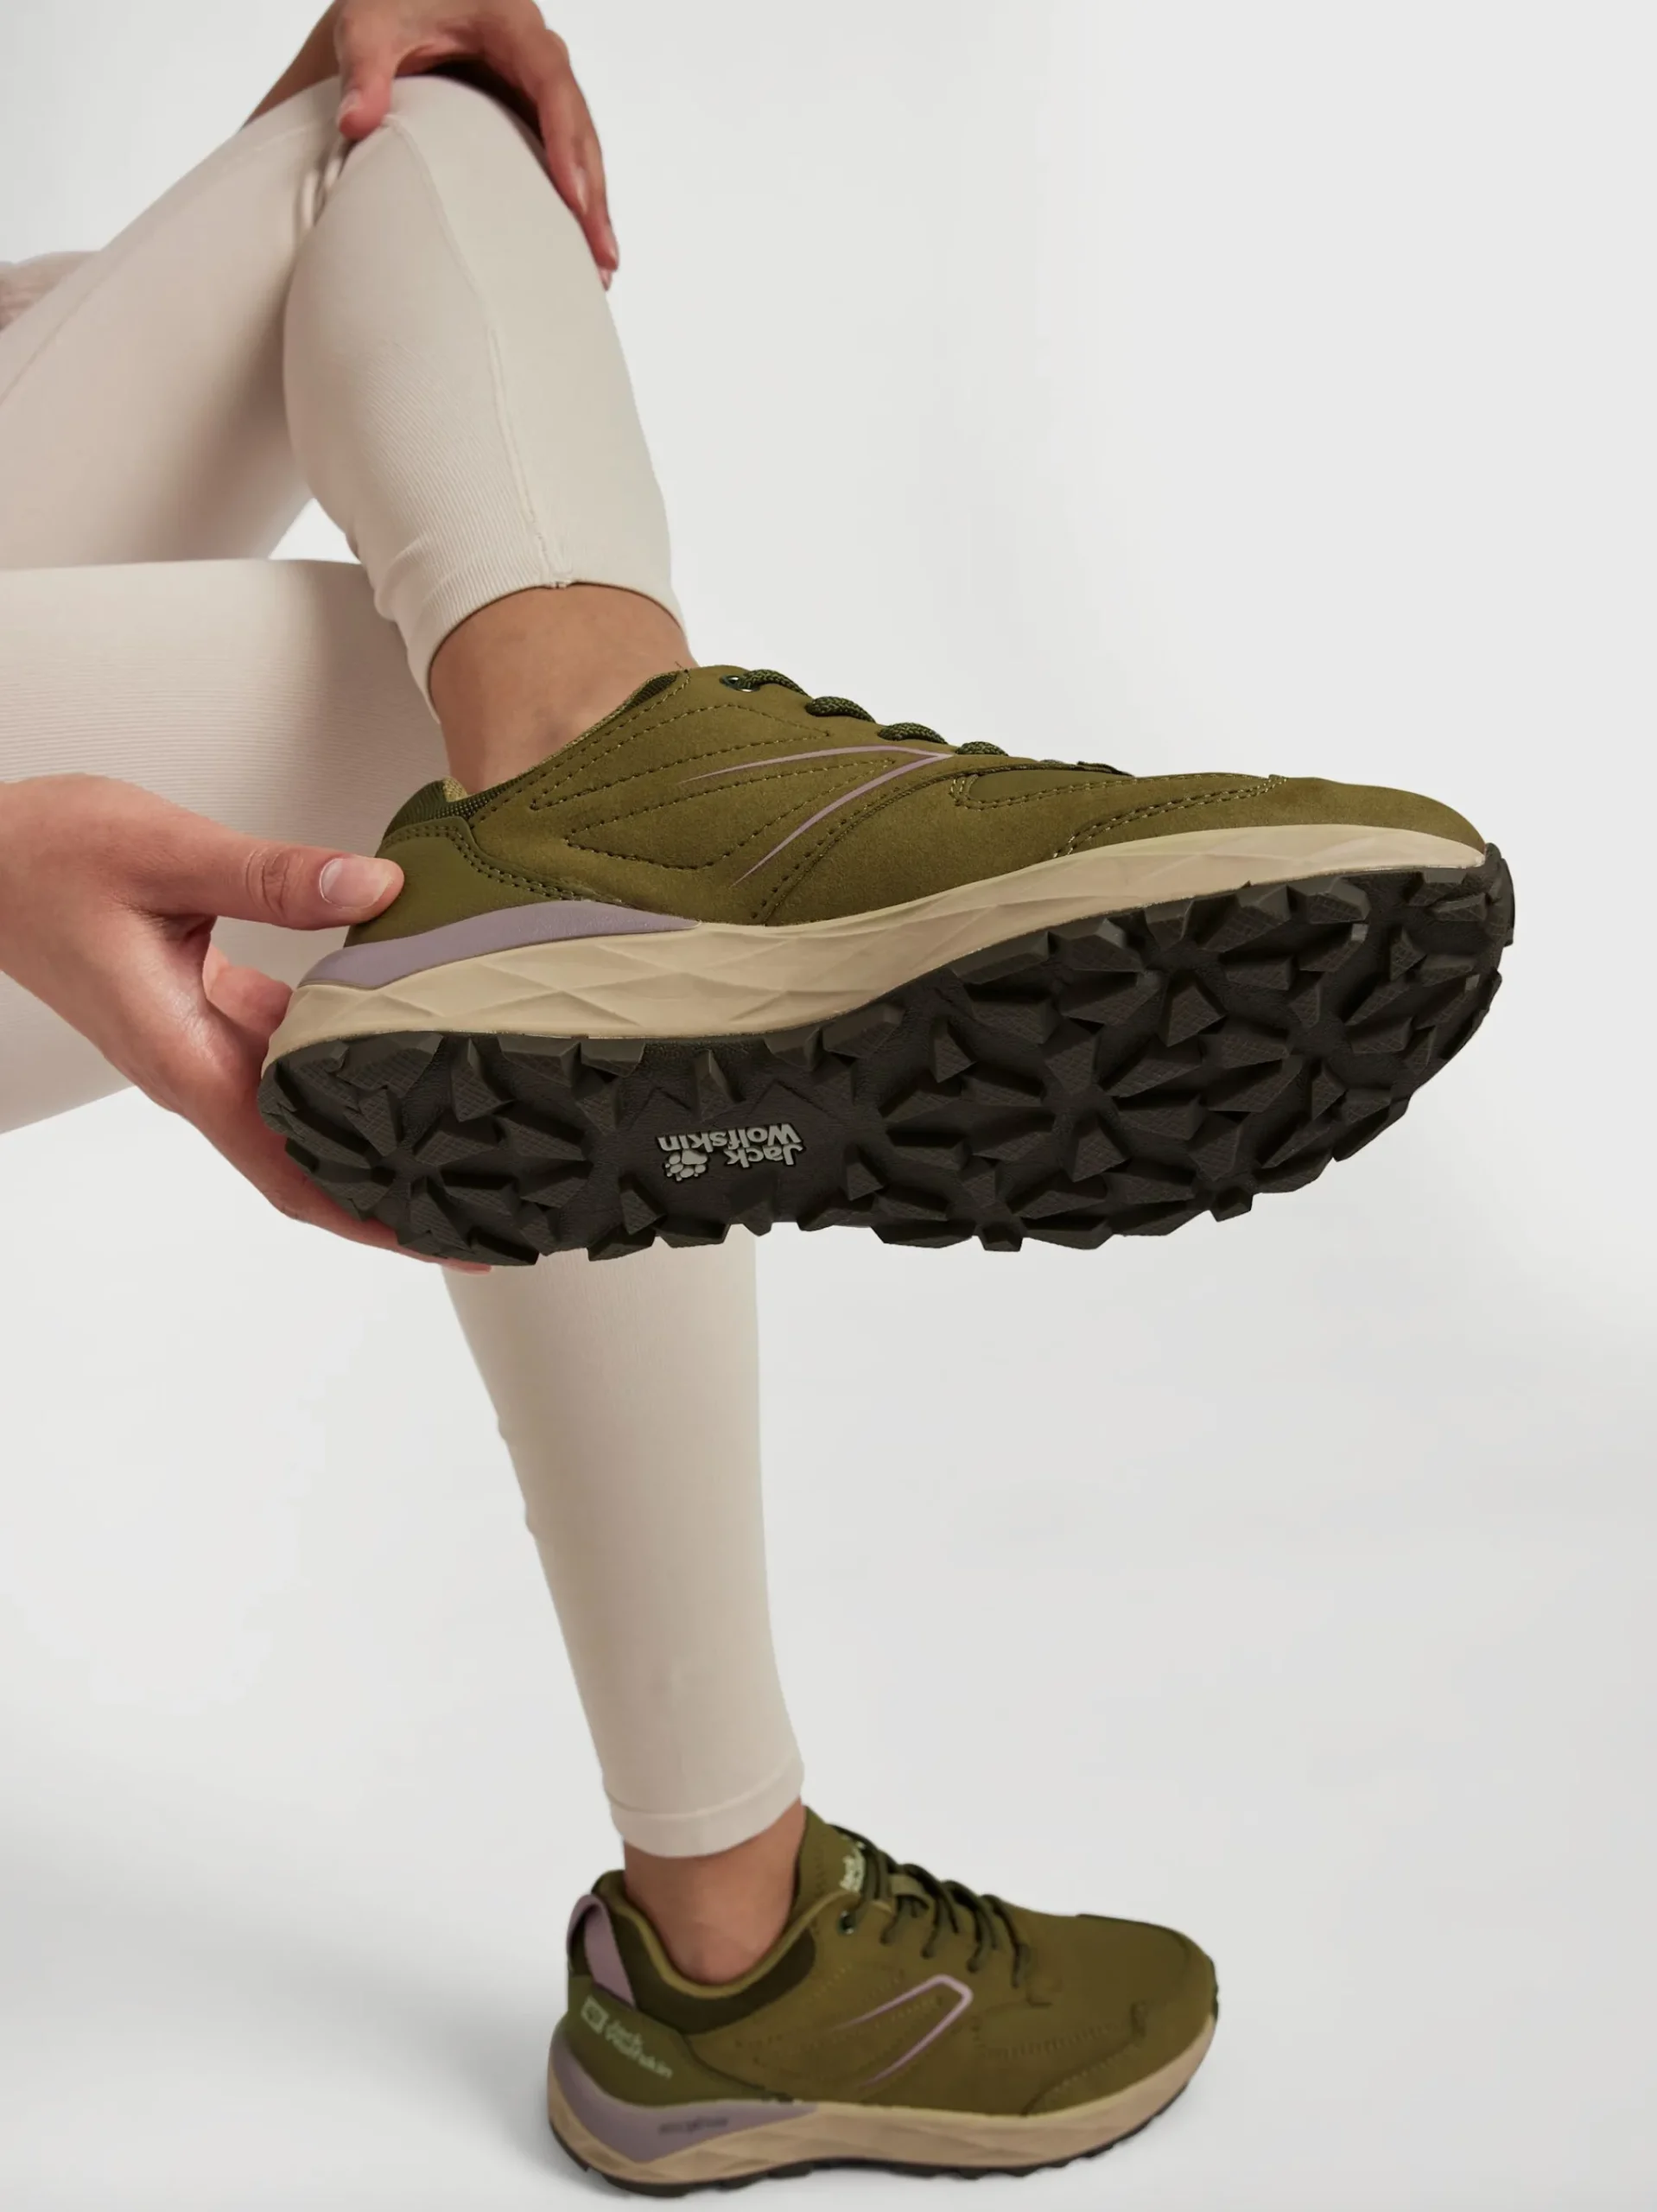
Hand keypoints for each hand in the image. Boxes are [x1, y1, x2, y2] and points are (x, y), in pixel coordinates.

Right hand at [0, 775, 485, 1268]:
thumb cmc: (45, 857)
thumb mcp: (165, 853)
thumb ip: (273, 876)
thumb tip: (374, 891)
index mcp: (184, 1057)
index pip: (288, 1171)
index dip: (368, 1217)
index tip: (442, 1238)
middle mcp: (196, 1069)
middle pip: (307, 1164)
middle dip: (392, 1191)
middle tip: (490, 1197)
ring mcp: (201, 1046)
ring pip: (302, 1114)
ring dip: (374, 1133)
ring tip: (464, 1137)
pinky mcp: (206, 1014)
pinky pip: (288, 1060)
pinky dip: (345, 1066)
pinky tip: (405, 1047)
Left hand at [332, 2, 618, 284]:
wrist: (393, 2)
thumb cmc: (384, 4)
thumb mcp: (366, 28)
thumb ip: (363, 70)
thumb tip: (353, 124)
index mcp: (509, 22)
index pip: (551, 80)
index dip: (567, 140)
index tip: (574, 197)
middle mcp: (534, 52)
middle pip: (578, 124)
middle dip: (593, 192)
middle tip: (601, 255)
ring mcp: (535, 84)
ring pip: (578, 146)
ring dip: (591, 206)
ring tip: (601, 268)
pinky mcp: (527, 109)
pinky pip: (559, 154)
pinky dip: (571, 200)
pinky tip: (577, 247)